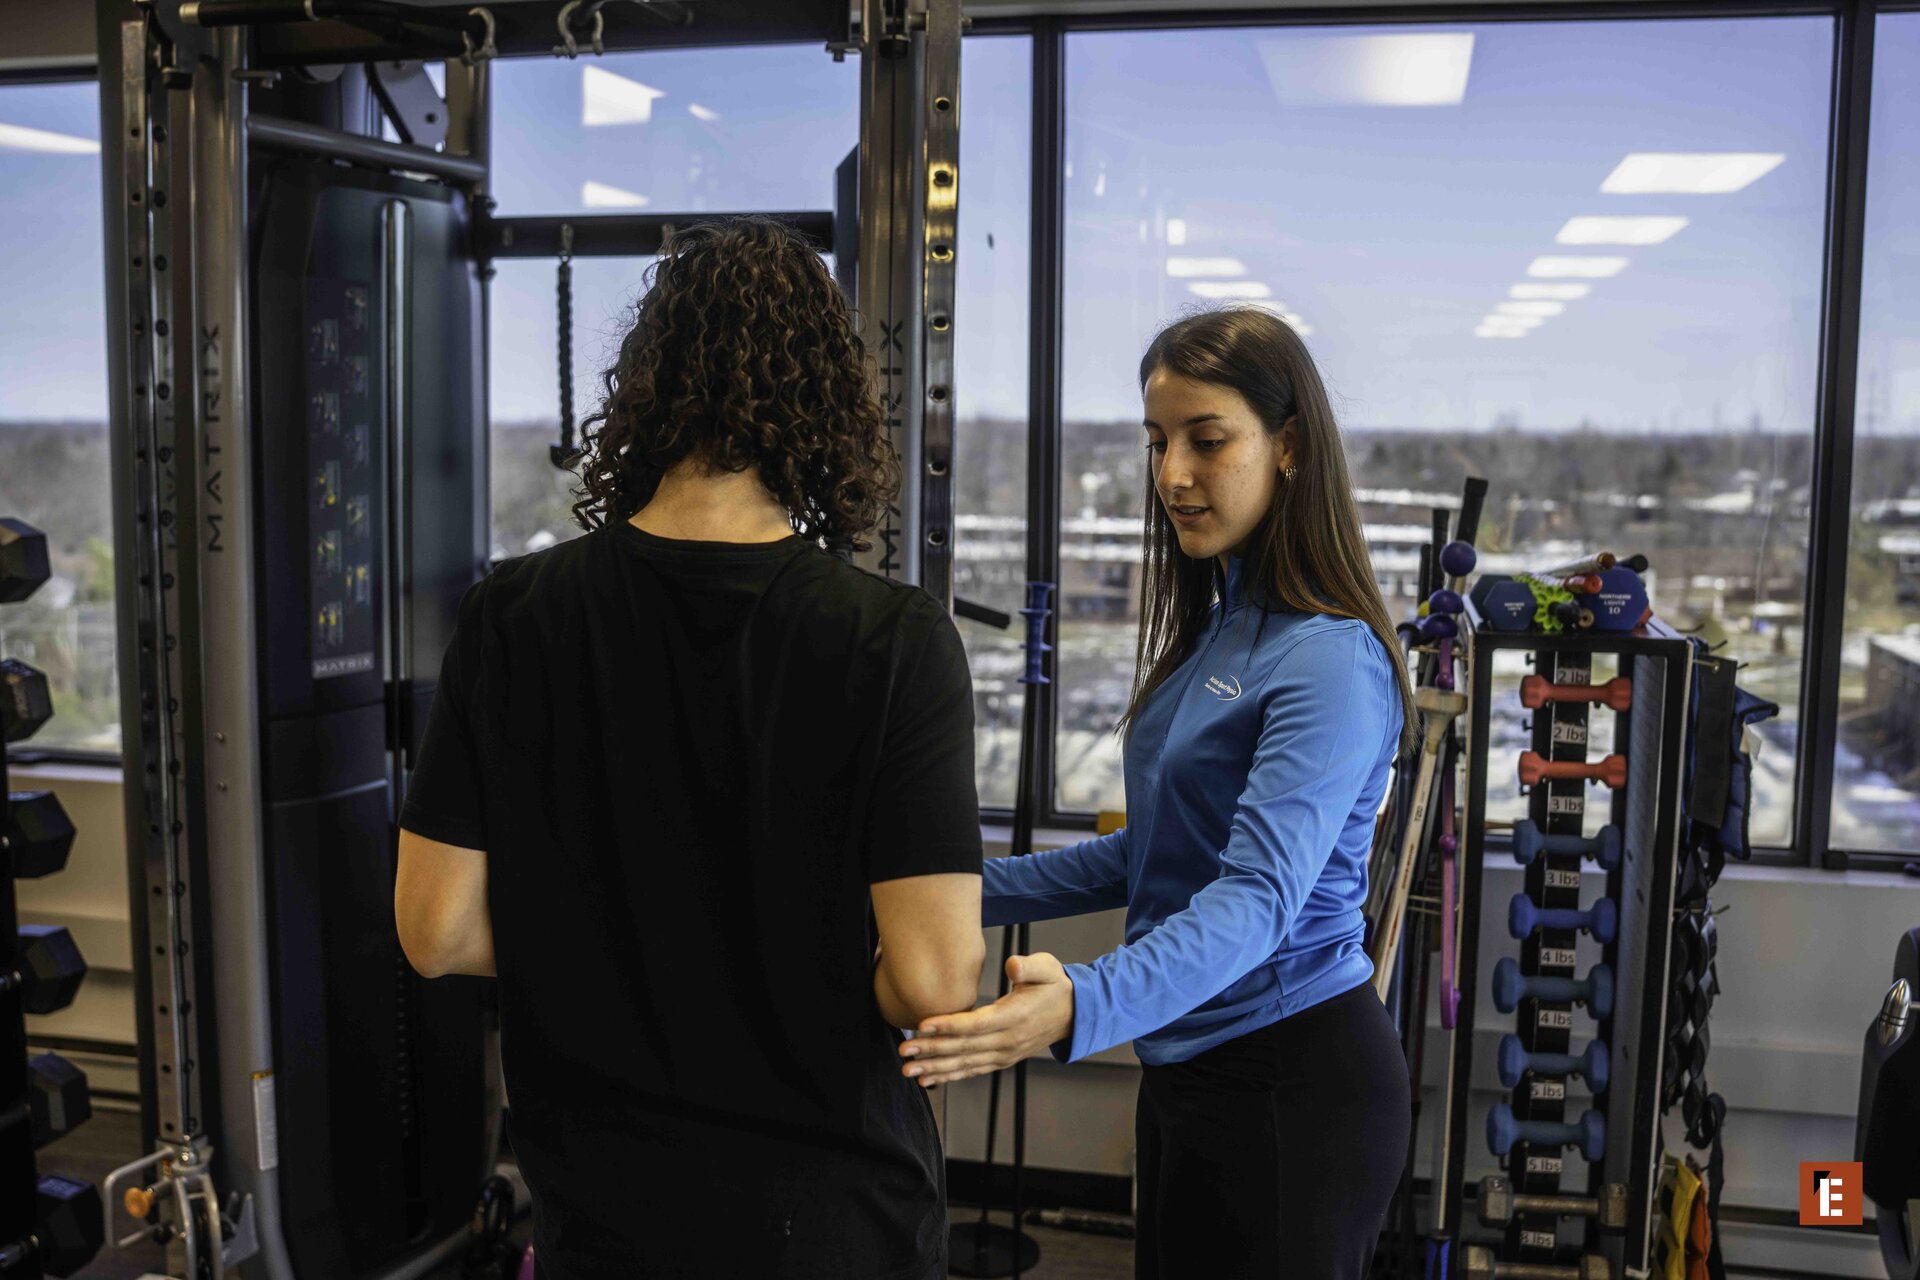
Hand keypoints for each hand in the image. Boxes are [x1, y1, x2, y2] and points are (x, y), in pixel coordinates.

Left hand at [898, 953, 1073, 1087]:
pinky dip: (950, 1076)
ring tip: (909, 1071)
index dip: (948, 1025)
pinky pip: (972, 1070)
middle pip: (964, 1047)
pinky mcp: (1001, 1059)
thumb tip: (1012, 965)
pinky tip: (929, 1079)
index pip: (976, 1024)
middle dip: (932, 1050)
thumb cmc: (1055, 986)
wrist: (1074, 1013)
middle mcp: (1008, 1041)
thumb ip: (1029, 966)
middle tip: (904, 1051)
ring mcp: (1004, 1053)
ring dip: (936, 1068)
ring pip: (965, 1063)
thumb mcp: (1048, 968)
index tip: (922, 1024)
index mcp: (1015, 1017)